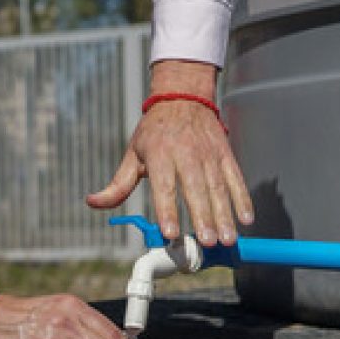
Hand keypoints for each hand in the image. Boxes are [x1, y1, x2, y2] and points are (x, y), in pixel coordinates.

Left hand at [86, 59, 253, 246]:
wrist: (183, 96)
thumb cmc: (154, 132)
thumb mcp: (132, 154)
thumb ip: (117, 185)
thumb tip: (93, 202)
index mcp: (160, 156)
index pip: (163, 187)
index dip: (167, 210)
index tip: (171, 232)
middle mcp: (186, 154)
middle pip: (196, 189)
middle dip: (203, 217)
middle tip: (207, 242)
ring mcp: (208, 154)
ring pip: (218, 187)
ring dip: (224, 215)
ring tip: (227, 239)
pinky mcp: (225, 154)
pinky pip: (235, 178)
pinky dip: (243, 198)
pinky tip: (246, 218)